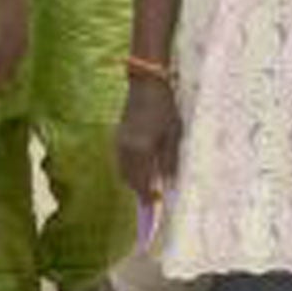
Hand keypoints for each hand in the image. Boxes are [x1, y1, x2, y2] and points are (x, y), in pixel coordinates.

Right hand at [117, 75, 181, 200]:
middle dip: (139, 190)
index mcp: (141, 150)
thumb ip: (169, 161)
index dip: (147, 196)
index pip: (141, 181)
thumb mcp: (173, 134)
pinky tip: (141, 167)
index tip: (154, 206)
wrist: (146, 84)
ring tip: (148, 183)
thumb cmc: (164, 107)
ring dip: (133, 180)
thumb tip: (168, 182)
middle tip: (153, 197)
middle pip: (129, 179)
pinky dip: (129, 168)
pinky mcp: (118, 136)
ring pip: (123, 170)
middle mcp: (126, 149)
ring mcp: (119, 142)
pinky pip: (121, 160)